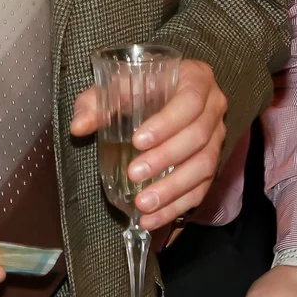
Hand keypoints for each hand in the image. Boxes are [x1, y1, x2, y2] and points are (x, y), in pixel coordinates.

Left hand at [68, 58, 230, 230]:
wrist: (162, 95)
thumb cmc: (140, 88)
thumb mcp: (116, 88)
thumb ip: (96, 104)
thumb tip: (79, 127)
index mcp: (196, 78)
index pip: (189, 102)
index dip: (166, 123)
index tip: (137, 141)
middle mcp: (214, 107)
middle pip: (198, 137)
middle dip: (165, 159)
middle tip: (134, 174)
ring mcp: (217, 137)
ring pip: (204, 166)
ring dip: (173, 189)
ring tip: (143, 204)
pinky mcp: (213, 163)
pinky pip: (202, 187)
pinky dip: (177, 205)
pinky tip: (154, 218)